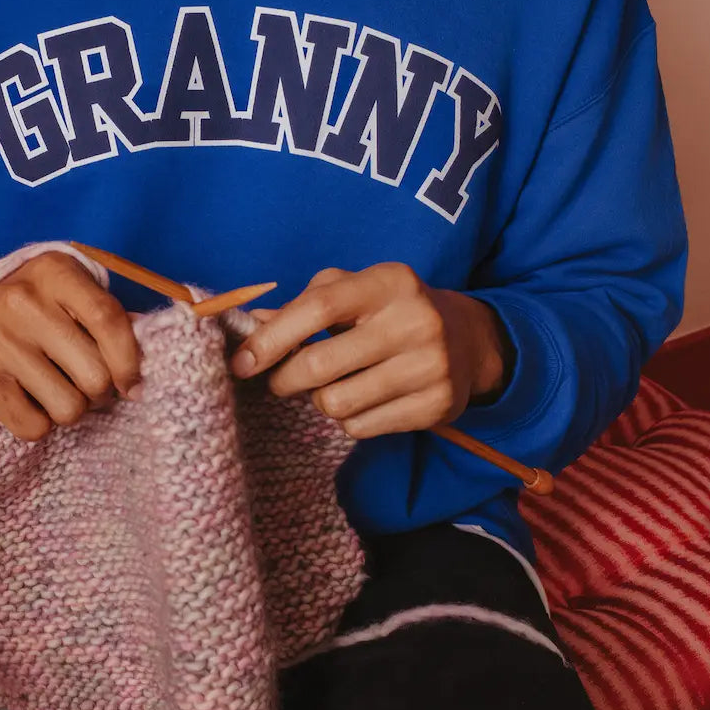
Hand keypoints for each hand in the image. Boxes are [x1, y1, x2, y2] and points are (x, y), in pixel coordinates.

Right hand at [0, 252, 141, 440]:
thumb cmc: (23, 299)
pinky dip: (40, 423)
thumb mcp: (62, 286)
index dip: (129, 360)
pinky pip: (34, 427)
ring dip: (72, 409)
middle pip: (94, 374)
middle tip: (92, 387)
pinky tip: (31, 400)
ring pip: (68, 408)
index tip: (133, 383)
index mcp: (53, 272)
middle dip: (102, 391)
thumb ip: (103, 312)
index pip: (108, 320)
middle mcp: (23, 302)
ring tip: (59, 392)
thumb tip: (146, 355)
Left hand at [231, 263, 508, 439]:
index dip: (272, 337)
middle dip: (285, 378)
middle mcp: (414, 321)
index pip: (318, 308)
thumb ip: (302, 304)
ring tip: (333, 384)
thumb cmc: (390, 309)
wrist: (467, 340)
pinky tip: (363, 398)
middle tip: (280, 379)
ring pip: (337, 403)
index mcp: (388, 282)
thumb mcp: (352, 290)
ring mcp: (430, 366)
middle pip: (321, 365)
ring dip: (320, 399)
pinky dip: (348, 419)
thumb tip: (251, 324)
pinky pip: (361, 427)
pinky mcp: (437, 405)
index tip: (242, 362)